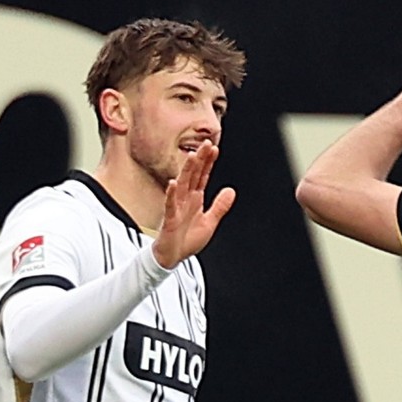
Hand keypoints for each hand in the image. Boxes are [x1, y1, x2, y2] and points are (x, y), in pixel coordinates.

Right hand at [152, 140, 235, 268]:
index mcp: (195, 199)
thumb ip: (220, 206)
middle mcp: (185, 199)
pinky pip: (170, 204)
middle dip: (200, 160)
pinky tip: (173, 183)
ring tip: (193, 156)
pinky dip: (171, 193)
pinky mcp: (169, 218)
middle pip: (193, 175)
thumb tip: (231, 191)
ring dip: (187, 170)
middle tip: (206, 143)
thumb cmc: (187, 240)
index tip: (214, 148)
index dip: (208, 163)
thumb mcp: (210, 222)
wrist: (172, 257)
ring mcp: (176, 207)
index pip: (202, 176)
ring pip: (182, 185)